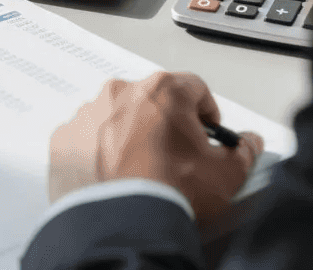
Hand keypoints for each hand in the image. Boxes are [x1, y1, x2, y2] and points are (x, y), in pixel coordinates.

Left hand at [48, 72, 262, 220]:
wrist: (121, 224)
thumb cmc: (169, 193)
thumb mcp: (226, 175)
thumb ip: (243, 152)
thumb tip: (249, 145)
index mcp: (163, 90)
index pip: (194, 88)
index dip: (206, 111)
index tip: (207, 130)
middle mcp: (121, 93)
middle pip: (151, 101)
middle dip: (164, 123)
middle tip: (174, 155)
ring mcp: (88, 114)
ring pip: (115, 118)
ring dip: (128, 136)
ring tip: (140, 170)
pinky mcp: (64, 140)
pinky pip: (85, 139)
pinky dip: (97, 153)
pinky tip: (112, 177)